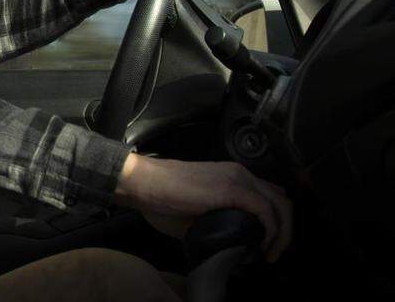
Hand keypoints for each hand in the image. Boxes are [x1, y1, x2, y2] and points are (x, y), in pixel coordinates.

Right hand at [114, 153, 292, 262]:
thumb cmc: (160, 198)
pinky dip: (273, 231)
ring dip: (283, 233)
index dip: (275, 220)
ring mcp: (239, 179)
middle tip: (273, 252)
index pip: (268, 195)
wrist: (144, 183)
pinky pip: (267, 212)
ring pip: (280, 204)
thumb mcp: (196, 211)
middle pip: (281, 199)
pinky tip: (263, 246)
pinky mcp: (234, 189)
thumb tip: (229, 242)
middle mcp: (241, 174)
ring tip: (271, 253)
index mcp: (232, 177)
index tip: (266, 244)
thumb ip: (217, 220)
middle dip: (285, 229)